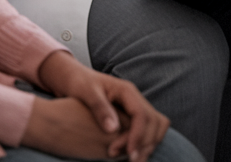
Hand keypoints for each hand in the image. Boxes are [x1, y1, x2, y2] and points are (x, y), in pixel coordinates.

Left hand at [37, 51, 167, 160]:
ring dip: (148, 145)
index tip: (128, 153)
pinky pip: (146, 131)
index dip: (138, 135)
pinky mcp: (131, 116)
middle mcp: (136, 99)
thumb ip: (100, 109)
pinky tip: (128, 155)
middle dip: (145, 143)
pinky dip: (143, 143)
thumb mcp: (86, 93)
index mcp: (127, 92)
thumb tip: (113, 129)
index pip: (142, 115)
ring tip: (132, 161)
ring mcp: (135, 107)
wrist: (75, 78)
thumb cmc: (79, 83)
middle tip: (131, 161)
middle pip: (154, 122)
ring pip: (155, 127)